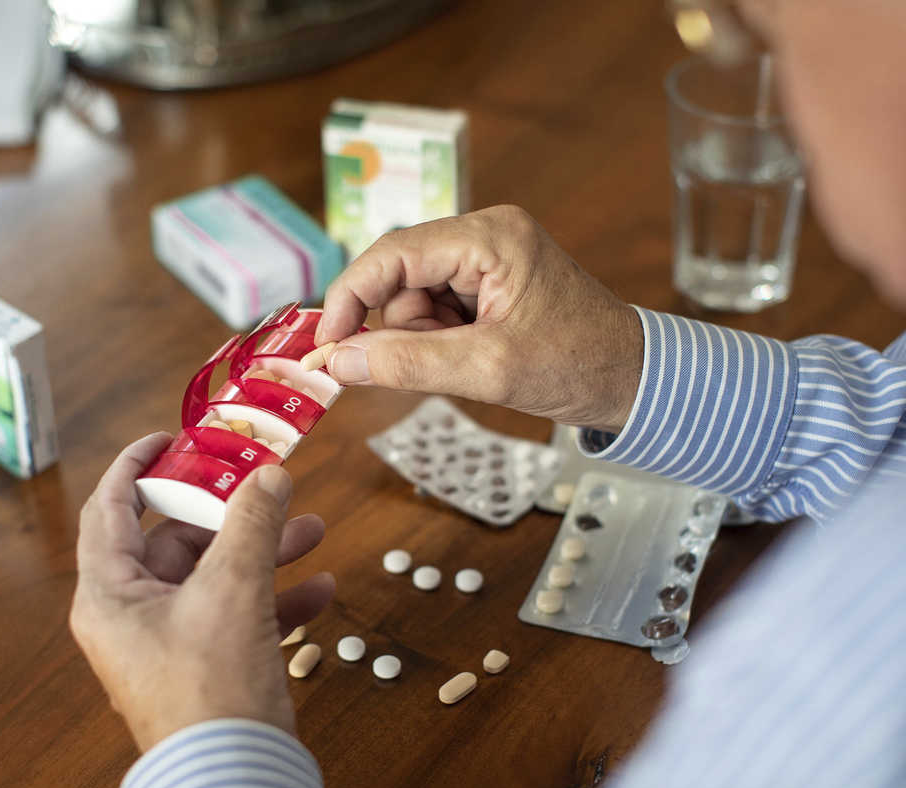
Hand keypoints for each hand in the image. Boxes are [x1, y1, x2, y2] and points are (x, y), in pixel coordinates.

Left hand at [70, 432, 335, 750]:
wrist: (234, 783)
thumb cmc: (211, 690)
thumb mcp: (232, 590)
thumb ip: (251, 524)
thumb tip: (269, 476)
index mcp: (110, 594)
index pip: (110, 508)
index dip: (137, 466)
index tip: (170, 438)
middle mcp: (132, 616)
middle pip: (176, 541)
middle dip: (231, 514)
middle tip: (267, 486)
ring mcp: (170, 643)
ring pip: (214, 578)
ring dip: (262, 553)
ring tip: (313, 532)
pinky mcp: (206, 666)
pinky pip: (236, 616)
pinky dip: (273, 599)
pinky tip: (321, 590)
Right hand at [315, 205, 642, 431]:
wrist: (633, 379)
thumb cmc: (579, 365)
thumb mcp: (489, 370)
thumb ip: (409, 363)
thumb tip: (338, 361)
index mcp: (490, 237)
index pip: (392, 253)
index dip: (351, 297)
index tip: (326, 343)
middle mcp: (484, 235)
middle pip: (398, 276)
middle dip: (401, 327)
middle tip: (434, 365)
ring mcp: (486, 259)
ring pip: (411, 298)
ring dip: (422, 339)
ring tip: (470, 363)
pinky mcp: (487, 284)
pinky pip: (433, 311)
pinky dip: (438, 341)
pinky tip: (473, 358)